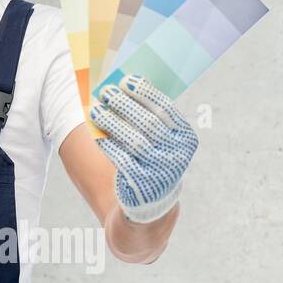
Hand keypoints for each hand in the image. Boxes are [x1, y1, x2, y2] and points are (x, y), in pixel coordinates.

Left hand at [90, 74, 198, 222]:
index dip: (145, 93)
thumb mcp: (158, 140)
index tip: (126, 80)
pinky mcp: (143, 184)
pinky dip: (107, 143)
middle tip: (106, 91)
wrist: (150, 202)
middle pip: (148, 123)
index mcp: (186, 138)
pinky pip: (122, 159)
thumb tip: (121, 86)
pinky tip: (96, 132)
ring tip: (96, 109)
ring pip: (134, 140)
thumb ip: (147, 116)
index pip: (165, 109)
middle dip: (125, 104)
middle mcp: (178, 155)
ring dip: (112, 121)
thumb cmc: (151, 158)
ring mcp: (162, 171)